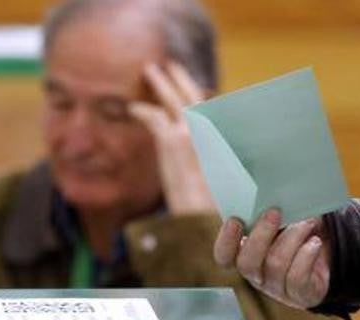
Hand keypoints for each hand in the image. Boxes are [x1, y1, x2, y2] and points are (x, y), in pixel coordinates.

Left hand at [128, 61, 215, 213]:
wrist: (202, 216)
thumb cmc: (215, 205)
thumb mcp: (227, 178)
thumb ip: (223, 159)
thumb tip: (220, 157)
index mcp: (223, 136)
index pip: (211, 107)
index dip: (200, 96)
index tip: (195, 88)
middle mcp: (209, 129)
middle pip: (193, 94)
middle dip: (180, 77)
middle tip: (170, 64)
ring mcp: (191, 133)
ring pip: (173, 99)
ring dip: (160, 82)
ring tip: (150, 70)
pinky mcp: (172, 141)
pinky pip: (154, 117)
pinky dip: (142, 110)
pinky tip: (132, 107)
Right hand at [214, 208, 330, 308]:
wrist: (328, 253)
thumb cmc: (298, 232)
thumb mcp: (282, 220)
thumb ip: (268, 211)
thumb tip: (268, 194)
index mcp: (244, 256)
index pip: (224, 257)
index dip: (226, 241)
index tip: (235, 220)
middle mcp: (257, 276)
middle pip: (247, 263)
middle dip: (261, 235)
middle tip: (275, 211)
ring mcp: (277, 288)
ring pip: (275, 265)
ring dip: (292, 238)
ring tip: (307, 222)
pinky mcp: (300, 293)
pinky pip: (297, 277)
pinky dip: (306, 255)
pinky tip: (314, 242)